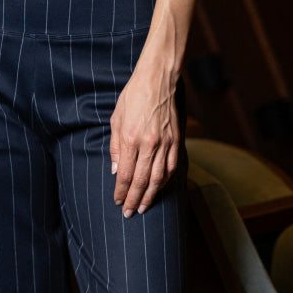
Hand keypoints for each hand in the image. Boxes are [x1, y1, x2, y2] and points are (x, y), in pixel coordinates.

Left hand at [109, 66, 179, 216]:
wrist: (157, 79)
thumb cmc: (133, 96)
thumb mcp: (116, 119)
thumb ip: (115, 147)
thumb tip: (115, 171)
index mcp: (130, 138)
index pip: (125, 174)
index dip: (121, 191)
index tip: (117, 201)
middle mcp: (149, 144)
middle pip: (141, 181)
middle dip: (134, 200)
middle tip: (129, 213)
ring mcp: (165, 143)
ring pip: (158, 178)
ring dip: (150, 195)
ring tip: (144, 207)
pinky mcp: (176, 140)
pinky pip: (172, 167)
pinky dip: (165, 181)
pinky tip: (159, 188)